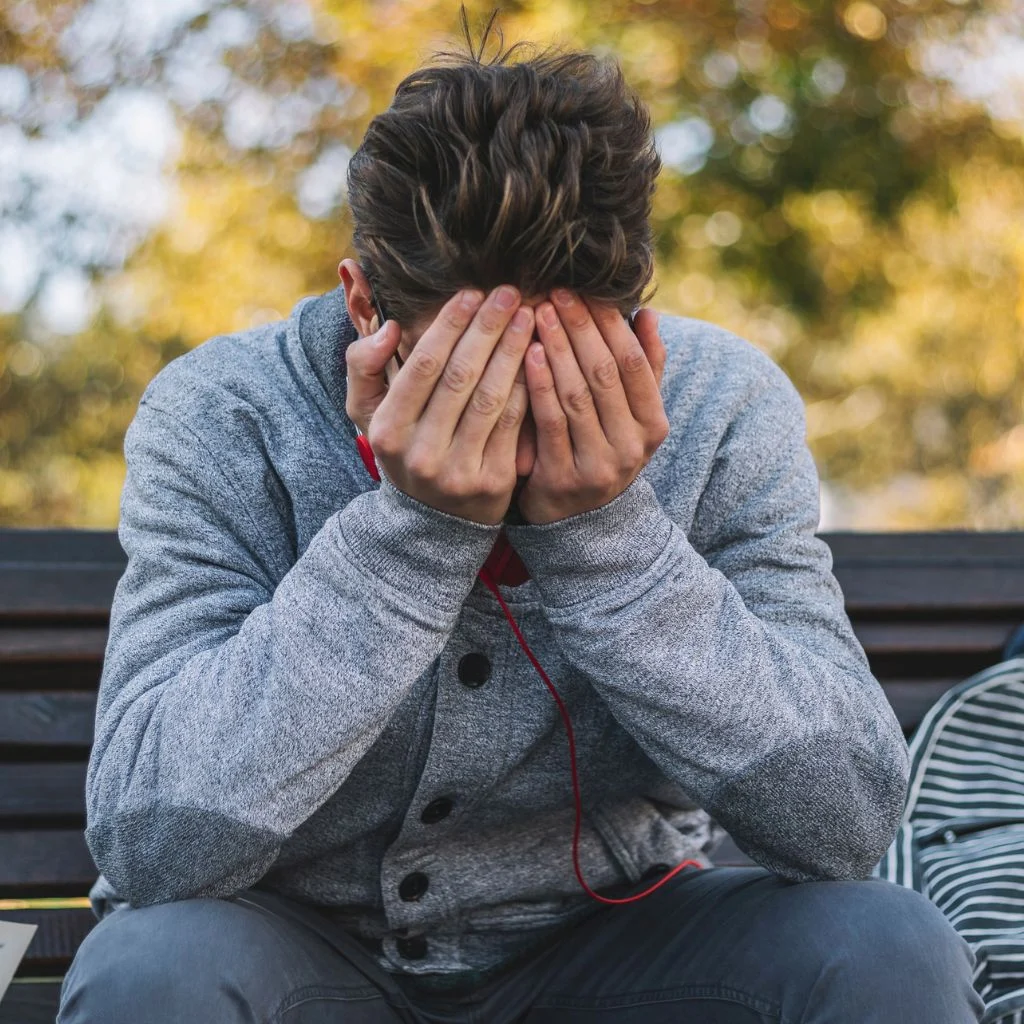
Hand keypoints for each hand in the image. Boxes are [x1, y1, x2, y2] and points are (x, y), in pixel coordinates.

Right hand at [351, 286, 535, 525]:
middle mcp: (421, 453)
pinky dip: (528, 384)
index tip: (471, 293)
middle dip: (486, 329)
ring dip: (512, 351)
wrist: (432, 522)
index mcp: (387, 431)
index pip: (422, 367)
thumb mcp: (368, 414)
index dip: (449, 326)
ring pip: (491, 397)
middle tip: (508, 293)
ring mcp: (459, 471)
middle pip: (460, 377)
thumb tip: (390, 327)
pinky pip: (514, 423)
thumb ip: (363, 366)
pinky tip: (538, 354)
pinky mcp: (494, 482)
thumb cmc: (403, 449)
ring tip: (527, 315)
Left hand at [515, 290, 668, 524]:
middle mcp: (632, 447)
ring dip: (557, 349)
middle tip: (556, 292)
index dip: (611, 324)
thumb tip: (649, 314)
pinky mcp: (563, 478)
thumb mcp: (630, 417)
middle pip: (605, 374)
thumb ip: (644, 370)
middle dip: (580, 328)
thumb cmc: (601, 450)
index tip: (586, 291)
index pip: (634, 363)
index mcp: (653, 426)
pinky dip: (539, 384)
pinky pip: (550, 422)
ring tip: (538, 313)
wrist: (578, 521)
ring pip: (577, 395)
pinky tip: (527, 354)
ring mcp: (598, 465)